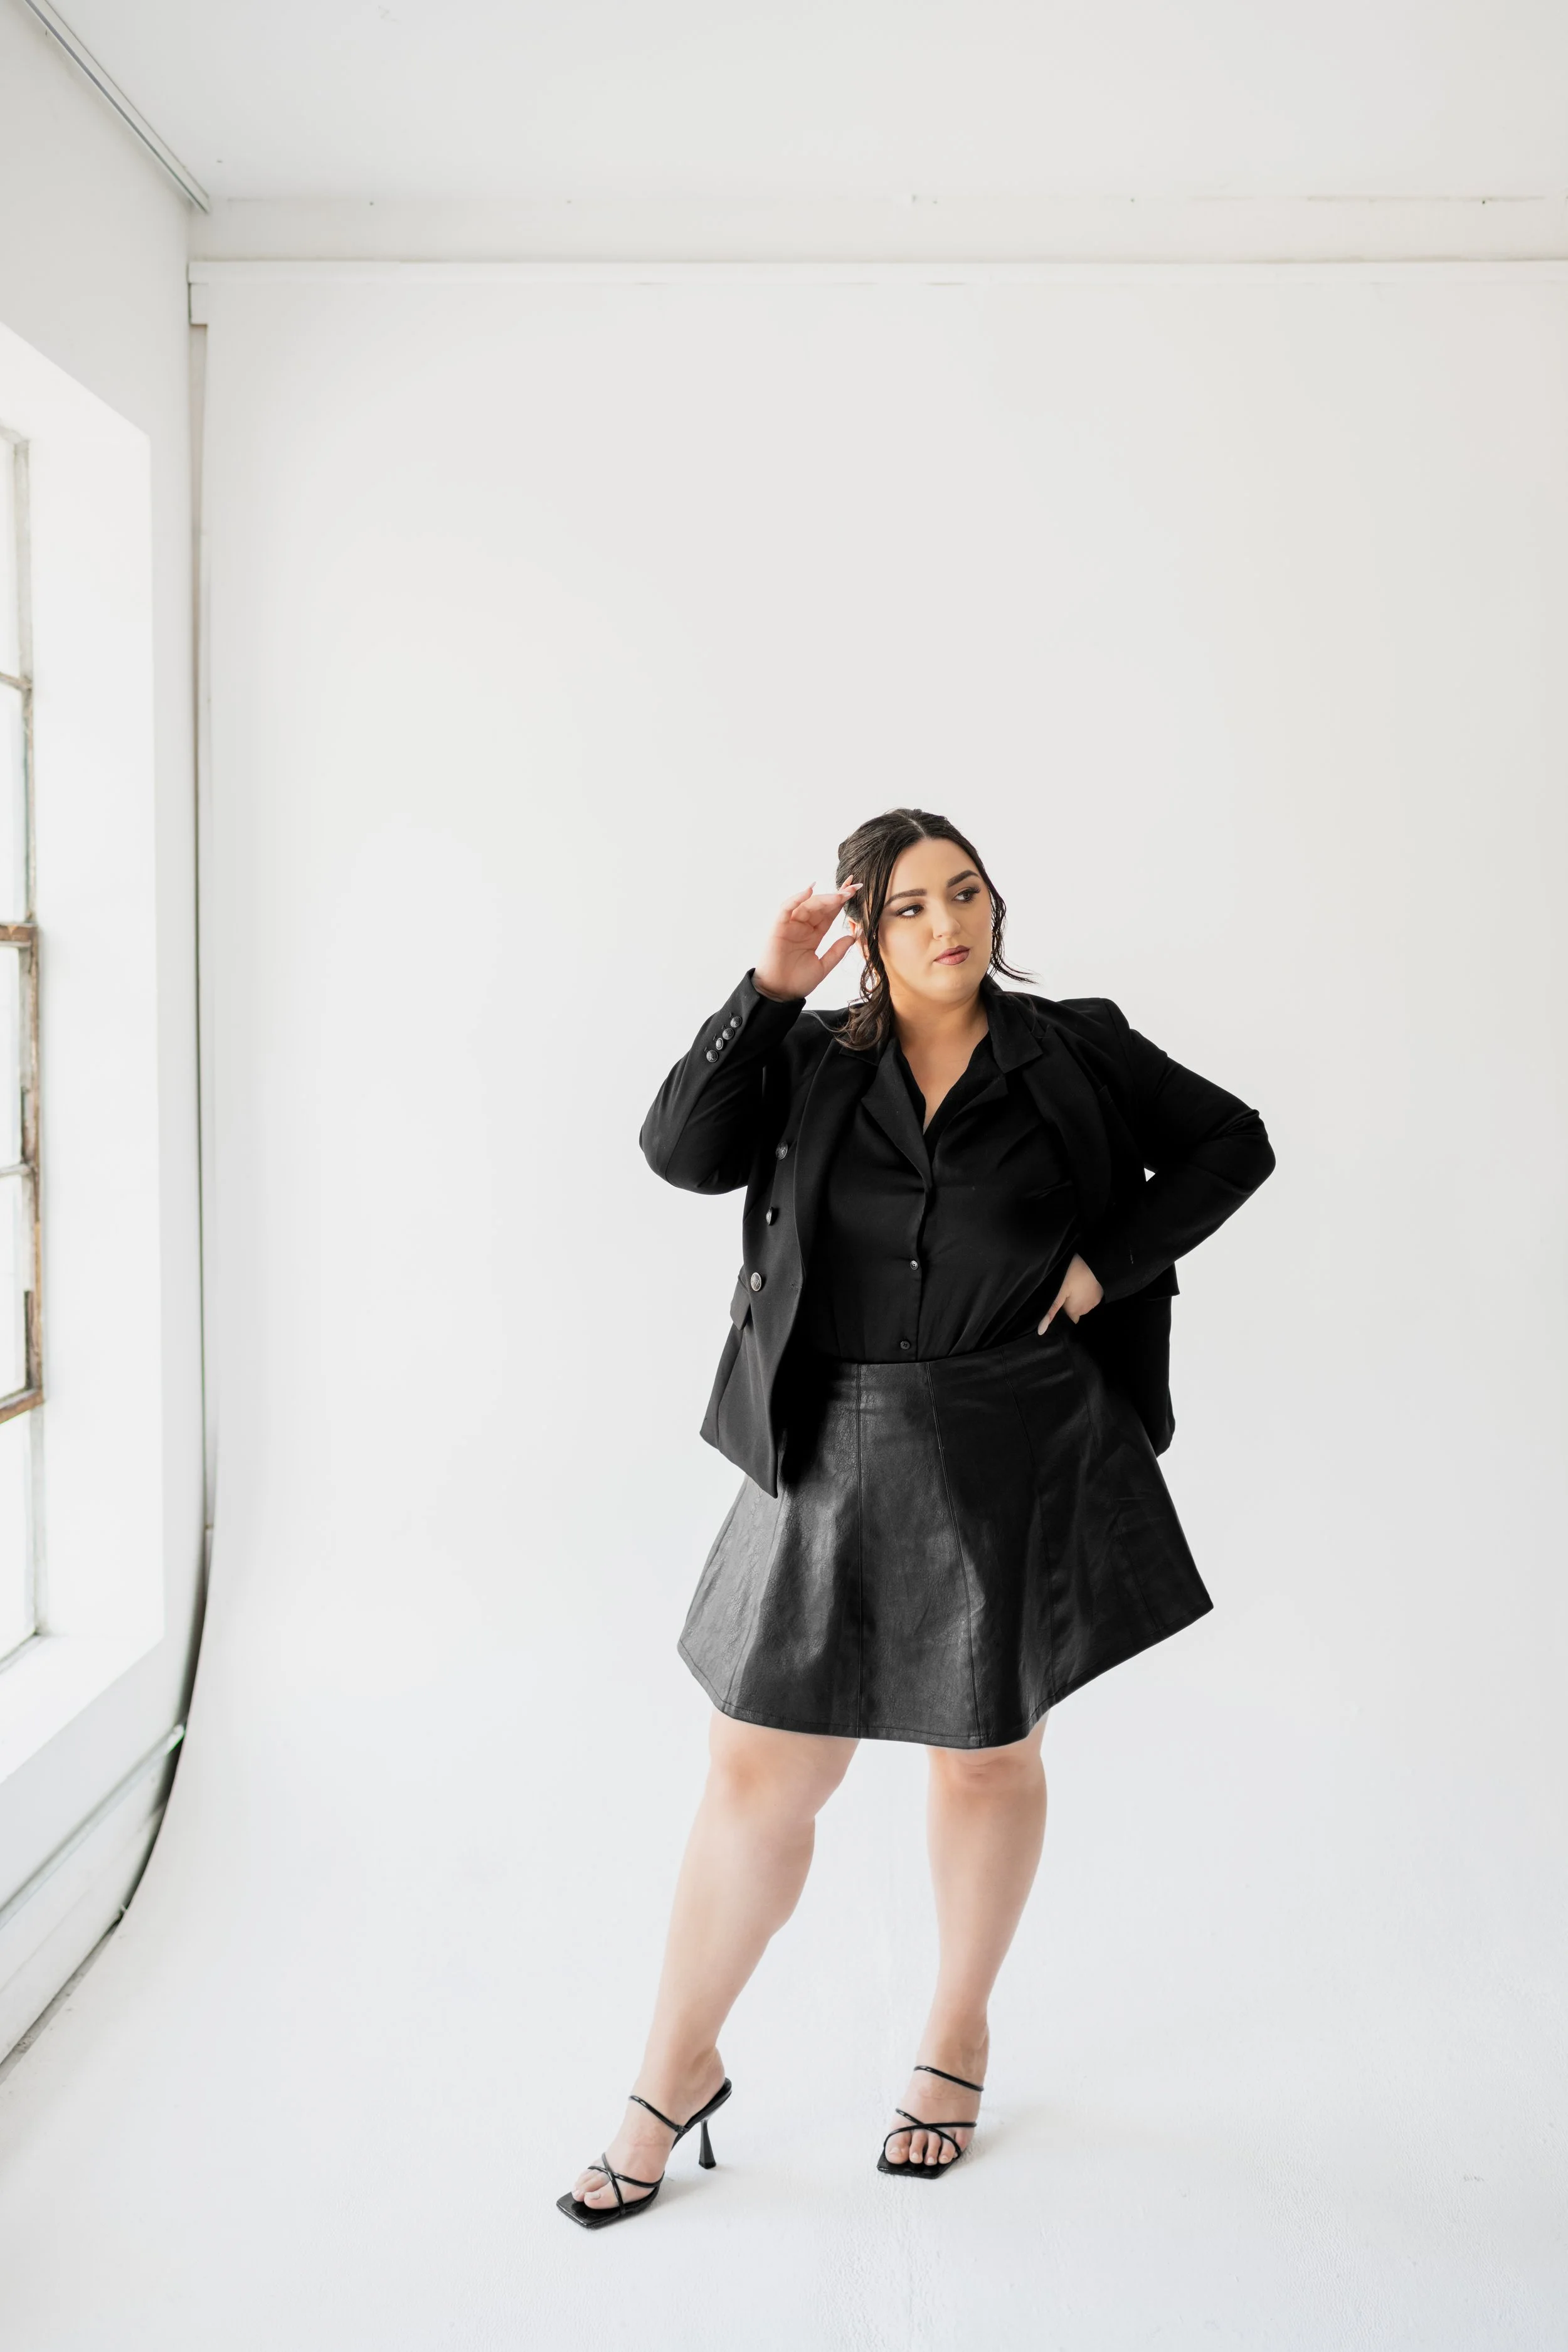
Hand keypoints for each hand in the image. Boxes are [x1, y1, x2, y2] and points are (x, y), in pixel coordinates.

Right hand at [753, 879, 861, 1001]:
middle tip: (853, 888)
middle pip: (820, 906)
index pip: (829, 914)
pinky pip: (786, 909)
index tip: (856, 891)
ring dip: (824, 898)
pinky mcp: (778, 927)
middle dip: (837, 896)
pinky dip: (796, 898)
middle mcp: (802, 927)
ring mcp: (790, 925)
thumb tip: (853, 936)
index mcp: (813, 934)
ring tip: (840, 894)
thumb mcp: (823, 966)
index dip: (842, 902)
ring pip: (807, 905)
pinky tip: (809, 891)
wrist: (780, 994)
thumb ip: (837, 951)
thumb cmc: (798, 982)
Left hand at [1038, 1254, 1103, 1330]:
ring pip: (1083, 1305)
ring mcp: (1095, 1302)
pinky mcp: (1101, 1294)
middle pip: (1076, 1313)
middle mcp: (1086, 1310)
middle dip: (1071, 1306)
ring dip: (1079, 1300)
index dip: (1064, 1317)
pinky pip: (1091, 1298)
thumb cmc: (1071, 1274)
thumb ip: (1050, 1311)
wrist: (1090, 1260)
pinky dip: (1087, 1294)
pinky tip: (1082, 1285)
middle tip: (1065, 1293)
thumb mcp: (1058, 1292)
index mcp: (1074, 1311)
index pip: (1069, 1322)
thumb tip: (1041, 1331)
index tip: (1060, 1309)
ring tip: (1074, 1287)